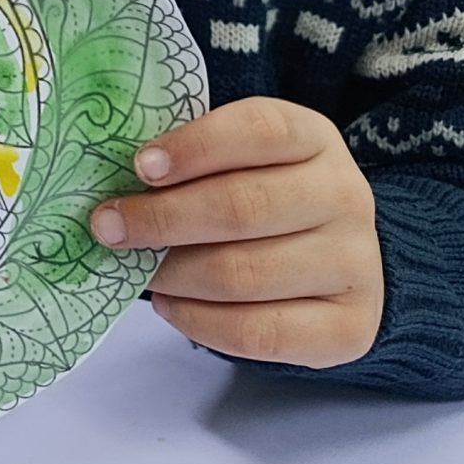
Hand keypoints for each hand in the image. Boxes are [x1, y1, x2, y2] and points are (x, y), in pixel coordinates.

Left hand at [91, 97, 383, 368]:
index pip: (258, 130)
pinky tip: (169, 304)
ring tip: (140, 269)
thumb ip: (191, 161)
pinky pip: (259, 333)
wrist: (337, 257)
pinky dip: (199, 320)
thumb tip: (114, 185)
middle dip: (162, 219)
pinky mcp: (349, 328)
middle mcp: (345, 196)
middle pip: (242, 207)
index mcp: (314, 138)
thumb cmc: (265, 193)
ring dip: (174, 274)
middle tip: (108, 226)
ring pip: (244, 274)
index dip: (194, 147)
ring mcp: (355, 264)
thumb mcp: (240, 157)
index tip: (139, 167)